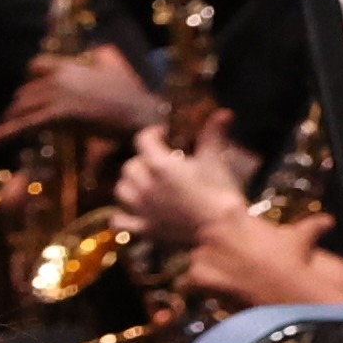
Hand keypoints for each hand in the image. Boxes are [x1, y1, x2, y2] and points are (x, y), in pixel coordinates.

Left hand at [0, 46, 163, 145]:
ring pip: (21, 107)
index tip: (29, 91)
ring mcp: (58, 95)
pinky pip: (25, 125)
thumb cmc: (130, 94)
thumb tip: (94, 47)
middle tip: (14, 119)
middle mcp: (59, 77)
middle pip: (25, 91)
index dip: (30, 79)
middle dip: (19, 106)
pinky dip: (3, 134)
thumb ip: (99, 54)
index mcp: (70, 65)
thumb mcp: (114, 65)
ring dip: (11, 119)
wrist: (141, 114)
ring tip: (1, 132)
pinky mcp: (58, 115)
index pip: (36, 64)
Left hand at [109, 122, 252, 244]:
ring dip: (130, 184)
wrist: (220, 229)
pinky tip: (131, 212)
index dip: (152, 134)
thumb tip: (223, 112)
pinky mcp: (143, 229)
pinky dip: (121, 215)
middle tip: (159, 163)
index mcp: (159, 165)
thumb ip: (213, 135)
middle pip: (130, 166)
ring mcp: (140, 208)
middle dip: (142, 160)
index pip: (143, 139)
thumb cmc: (219, 192)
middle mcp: (144, 185)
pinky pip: (119, 221)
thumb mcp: (215, 160)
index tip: (163, 134)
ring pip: (121, 189)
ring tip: (145, 183)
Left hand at [182, 210, 342, 306]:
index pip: (217, 223)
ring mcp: (203, 253)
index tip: (233, 247)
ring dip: (204, 270)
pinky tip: (211, 293)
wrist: (287, 288)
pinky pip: (186, 282)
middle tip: (230, 266)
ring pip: (193, 260)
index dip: (224, 237)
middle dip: (213, 253)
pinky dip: (195, 289)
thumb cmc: (294, 261)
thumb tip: (329, 220)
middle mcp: (214, 231)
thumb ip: (312, 225)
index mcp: (233, 216)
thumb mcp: (301, 237)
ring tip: (225, 281)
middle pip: (203, 241)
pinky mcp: (198, 275)